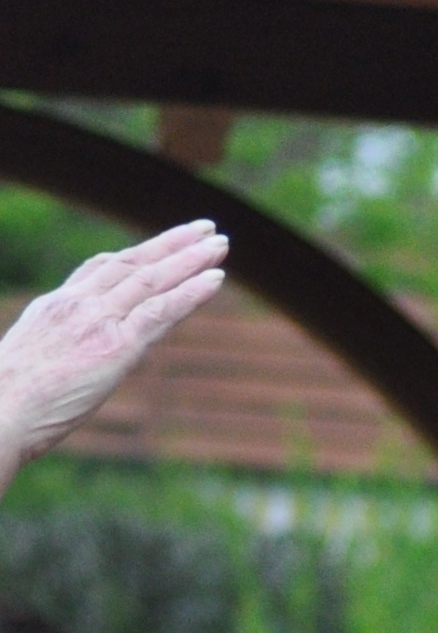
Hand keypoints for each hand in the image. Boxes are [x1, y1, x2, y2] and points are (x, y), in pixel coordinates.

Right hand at [0, 225, 227, 490]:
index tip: (158, 247)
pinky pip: (161, 311)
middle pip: (132, 263)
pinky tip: (215, 279)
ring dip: (190, 260)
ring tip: (220, 244)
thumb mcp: (31, 365)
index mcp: (56, 305)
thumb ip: (58, 353)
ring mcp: (97, 321)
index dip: (134, 255)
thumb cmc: (6, 401)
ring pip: (152, 280)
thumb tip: (70, 367)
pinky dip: (190, 292)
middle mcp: (78, 303)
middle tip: (205, 230)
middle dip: (171, 245)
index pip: (99, 269)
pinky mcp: (116, 346)